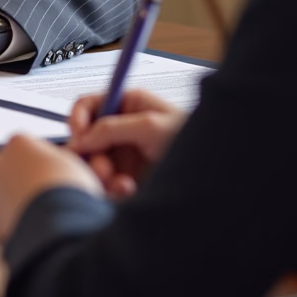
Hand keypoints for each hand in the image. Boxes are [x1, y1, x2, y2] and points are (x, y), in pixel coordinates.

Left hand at [0, 134, 102, 241]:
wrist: (59, 225)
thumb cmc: (69, 193)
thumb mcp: (71, 162)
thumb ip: (52, 158)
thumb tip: (49, 164)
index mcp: (18, 143)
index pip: (22, 148)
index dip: (36, 165)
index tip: (46, 178)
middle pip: (3, 168)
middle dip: (14, 180)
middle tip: (36, 198)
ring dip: (5, 201)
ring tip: (30, 216)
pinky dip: (0, 223)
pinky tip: (20, 228)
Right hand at [68, 89, 186, 196]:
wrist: (218, 174)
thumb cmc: (192, 139)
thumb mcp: (151, 126)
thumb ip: (113, 127)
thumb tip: (83, 136)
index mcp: (128, 105)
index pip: (90, 105)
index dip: (78, 118)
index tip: (77, 134)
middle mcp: (123, 129)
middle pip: (88, 137)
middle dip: (91, 153)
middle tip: (102, 167)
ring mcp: (125, 155)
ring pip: (94, 163)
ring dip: (101, 174)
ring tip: (118, 182)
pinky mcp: (128, 178)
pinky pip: (107, 183)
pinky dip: (112, 188)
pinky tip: (128, 191)